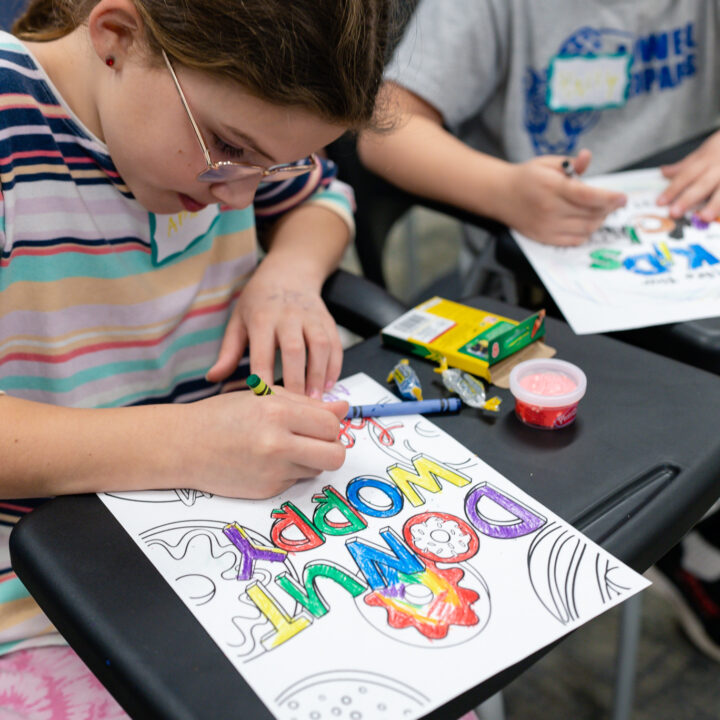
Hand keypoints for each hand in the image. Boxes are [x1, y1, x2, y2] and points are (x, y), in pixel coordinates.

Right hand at [179, 388, 348, 498]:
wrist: (184, 446)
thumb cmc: (222, 416)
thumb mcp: (264, 397)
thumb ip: (307, 404)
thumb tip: (343, 410)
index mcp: (278, 413)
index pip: (331, 425)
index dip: (330, 424)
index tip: (319, 423)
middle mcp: (277, 444)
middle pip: (335, 455)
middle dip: (333, 448)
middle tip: (317, 441)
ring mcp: (272, 471)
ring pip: (318, 470)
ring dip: (311, 460)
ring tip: (285, 448)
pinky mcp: (267, 491)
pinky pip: (296, 482)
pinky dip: (290, 472)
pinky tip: (267, 461)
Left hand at [206, 257, 342, 397]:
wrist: (289, 272)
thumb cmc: (259, 302)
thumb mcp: (238, 321)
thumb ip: (228, 352)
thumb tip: (212, 378)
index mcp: (261, 317)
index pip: (262, 351)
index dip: (264, 377)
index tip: (264, 400)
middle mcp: (288, 315)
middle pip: (294, 350)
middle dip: (296, 380)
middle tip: (296, 408)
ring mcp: (311, 317)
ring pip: (319, 347)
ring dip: (318, 375)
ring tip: (316, 401)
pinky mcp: (328, 320)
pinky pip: (335, 344)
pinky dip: (334, 366)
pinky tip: (329, 385)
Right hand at [497, 149, 626, 245]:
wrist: (501, 195)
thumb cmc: (527, 177)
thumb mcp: (547, 163)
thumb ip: (571, 163)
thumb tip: (587, 157)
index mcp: (551, 187)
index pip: (587, 195)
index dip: (609, 197)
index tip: (622, 197)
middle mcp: (549, 209)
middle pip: (590, 213)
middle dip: (608, 208)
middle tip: (613, 201)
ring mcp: (547, 226)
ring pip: (586, 228)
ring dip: (599, 220)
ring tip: (600, 210)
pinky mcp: (545, 238)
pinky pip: (575, 240)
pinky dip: (586, 232)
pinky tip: (586, 222)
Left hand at [658, 130, 719, 220]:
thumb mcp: (704, 152)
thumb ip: (685, 166)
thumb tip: (664, 172)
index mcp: (707, 160)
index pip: (686, 175)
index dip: (673, 189)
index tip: (660, 202)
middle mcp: (719, 168)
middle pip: (702, 184)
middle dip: (688, 198)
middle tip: (675, 212)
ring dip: (715, 204)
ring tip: (705, 217)